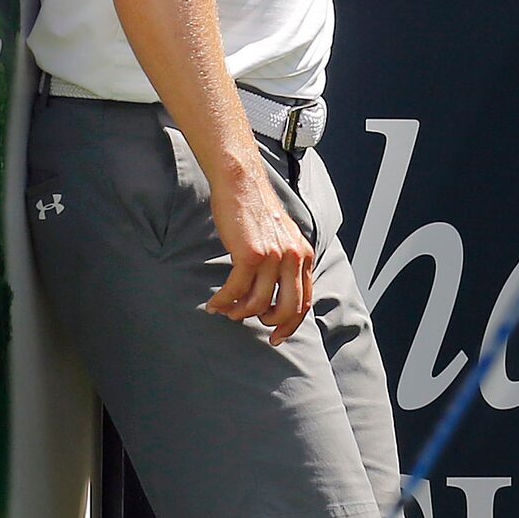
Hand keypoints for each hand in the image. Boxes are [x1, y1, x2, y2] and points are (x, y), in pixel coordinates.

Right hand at [205, 164, 315, 346]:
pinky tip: (214, 304)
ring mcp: (273, 257)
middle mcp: (293, 258)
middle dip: (268, 323)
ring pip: (257, 303)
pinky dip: (223, 302)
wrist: (241, 182)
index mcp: (304, 255)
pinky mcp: (250, 255)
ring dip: (239, 312)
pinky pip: (236, 291)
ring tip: (227, 310)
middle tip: (252, 324)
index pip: (304, 300)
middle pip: (287, 308)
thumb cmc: (255, 208)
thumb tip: (276, 291)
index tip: (277, 335)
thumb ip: (286, 259)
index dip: (291, 323)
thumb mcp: (283, 235)